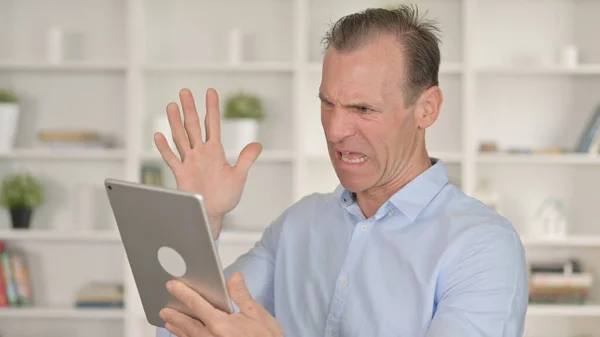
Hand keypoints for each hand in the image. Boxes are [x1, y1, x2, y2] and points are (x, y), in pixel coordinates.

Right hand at [154, 88, 261, 237]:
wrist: (213, 215)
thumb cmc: (225, 197)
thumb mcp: (239, 176)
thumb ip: (246, 159)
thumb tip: (258, 144)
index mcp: (215, 151)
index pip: (212, 124)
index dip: (212, 108)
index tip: (211, 91)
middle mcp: (200, 153)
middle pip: (193, 126)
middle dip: (189, 109)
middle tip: (185, 91)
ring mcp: (189, 162)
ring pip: (180, 137)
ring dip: (175, 122)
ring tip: (171, 106)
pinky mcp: (181, 174)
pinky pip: (171, 158)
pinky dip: (164, 148)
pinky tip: (159, 135)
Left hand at [160, 272, 283, 336]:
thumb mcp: (258, 315)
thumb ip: (241, 296)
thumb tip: (233, 278)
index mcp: (221, 325)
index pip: (196, 304)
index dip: (183, 293)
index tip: (172, 286)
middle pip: (187, 324)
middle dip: (175, 315)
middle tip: (164, 309)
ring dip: (177, 329)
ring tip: (169, 322)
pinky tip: (185, 336)